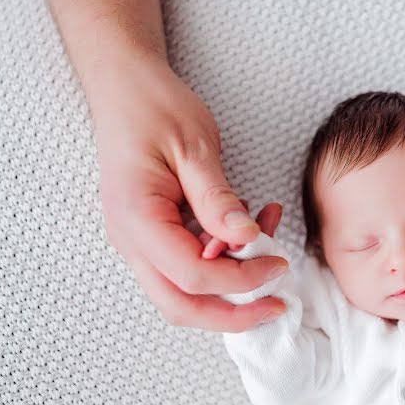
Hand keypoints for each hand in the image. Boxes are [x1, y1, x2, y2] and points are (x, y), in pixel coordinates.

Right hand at [93, 52, 287, 331]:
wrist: (125, 89)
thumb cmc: (155, 109)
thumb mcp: (194, 147)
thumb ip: (217, 199)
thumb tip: (247, 238)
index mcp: (137, 219)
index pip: (192, 276)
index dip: (240, 281)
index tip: (279, 265)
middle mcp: (131, 240)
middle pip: (180, 306)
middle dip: (232, 316)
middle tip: (277, 305)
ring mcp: (139, 242)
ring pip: (183, 294)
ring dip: (230, 284)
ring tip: (270, 243)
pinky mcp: (153, 237)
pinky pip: (187, 266)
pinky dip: (222, 261)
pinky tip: (249, 229)